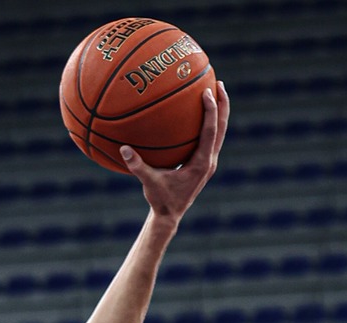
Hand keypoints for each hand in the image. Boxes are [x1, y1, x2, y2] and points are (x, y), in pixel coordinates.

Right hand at [121, 81, 228, 223]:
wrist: (170, 216)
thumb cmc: (161, 200)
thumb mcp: (149, 183)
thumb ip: (138, 167)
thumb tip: (123, 149)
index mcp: (200, 164)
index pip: (210, 132)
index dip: (210, 111)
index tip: (207, 92)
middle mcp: (209, 162)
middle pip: (221, 128)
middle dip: (222, 105)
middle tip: (220, 83)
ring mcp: (209, 162)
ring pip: (219, 133)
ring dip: (219, 113)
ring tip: (216, 91)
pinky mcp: (204, 163)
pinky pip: (211, 138)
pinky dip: (210, 123)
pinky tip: (201, 112)